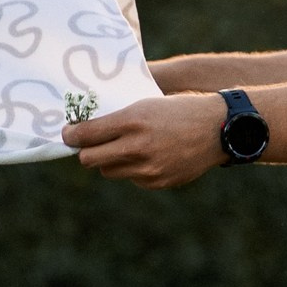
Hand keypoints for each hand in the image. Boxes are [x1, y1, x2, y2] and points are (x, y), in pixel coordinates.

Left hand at [60, 91, 227, 190]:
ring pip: (109, 171)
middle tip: (89, 145)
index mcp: (132, 120)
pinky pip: (132, 178)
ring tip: (124, 147)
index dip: (71, 135)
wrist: (218, 128)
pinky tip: (149, 156)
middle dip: (86, 152)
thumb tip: (84, 132)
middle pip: (90, 159)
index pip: (86, 134)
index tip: (68, 134)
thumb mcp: (144, 103)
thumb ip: (115, 119)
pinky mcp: (158, 182)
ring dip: (110, 161)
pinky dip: (133, 169)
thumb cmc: (178, 110)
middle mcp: (137, 147)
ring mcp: (148, 168)